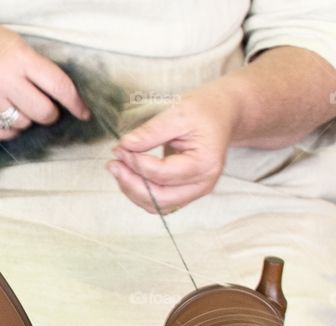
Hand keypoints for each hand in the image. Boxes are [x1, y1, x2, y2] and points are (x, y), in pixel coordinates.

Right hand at [0, 12, 90, 139]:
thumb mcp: (13, 44)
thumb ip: (36, 67)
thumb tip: (60, 95)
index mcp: (19, 58)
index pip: (58, 85)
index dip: (76, 103)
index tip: (84, 113)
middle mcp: (5, 80)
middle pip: (44, 113)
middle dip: (50, 113)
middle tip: (44, 106)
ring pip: (24, 124)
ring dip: (27, 119)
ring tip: (17, 104)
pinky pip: (3, 134)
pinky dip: (11, 129)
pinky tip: (7, 116)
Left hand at [107, 86, 241, 213]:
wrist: (222, 114)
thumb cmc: (205, 111)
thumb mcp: (178, 113)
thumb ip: (151, 132)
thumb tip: (125, 146)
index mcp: (205, 164)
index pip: (162, 173)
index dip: (136, 164)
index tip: (119, 148)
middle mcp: (203, 184)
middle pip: (160, 198)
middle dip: (131, 183)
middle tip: (113, 164)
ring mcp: (195, 191)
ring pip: (157, 205)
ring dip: (133, 190)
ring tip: (117, 168)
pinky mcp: (185, 192)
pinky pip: (159, 202)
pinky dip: (140, 192)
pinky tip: (128, 175)